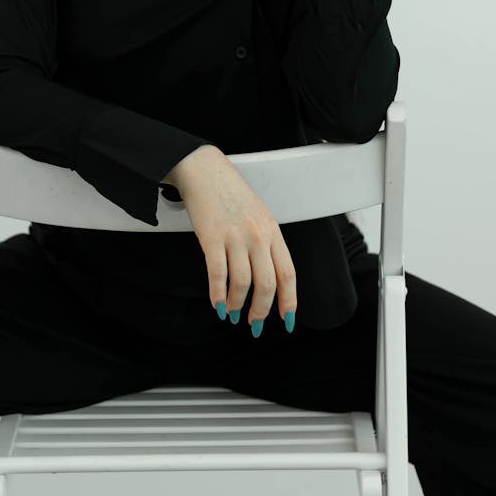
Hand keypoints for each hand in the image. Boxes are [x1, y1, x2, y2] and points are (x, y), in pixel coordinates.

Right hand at [169, 145, 296, 333]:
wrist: (205, 171)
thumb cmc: (231, 194)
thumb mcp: (259, 215)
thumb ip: (266, 244)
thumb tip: (268, 279)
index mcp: (272, 231)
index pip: (288, 274)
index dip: (289, 302)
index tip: (287, 320)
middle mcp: (257, 236)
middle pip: (267, 284)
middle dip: (261, 311)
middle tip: (254, 323)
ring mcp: (235, 237)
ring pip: (242, 284)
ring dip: (237, 305)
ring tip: (232, 312)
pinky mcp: (211, 238)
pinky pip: (217, 275)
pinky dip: (218, 295)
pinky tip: (217, 303)